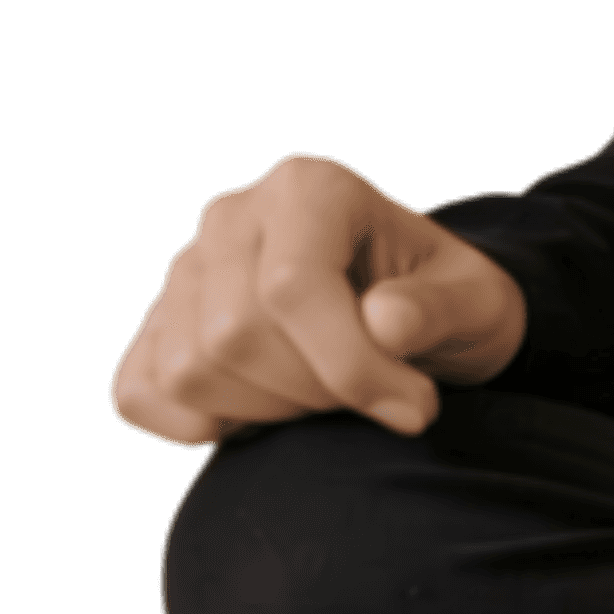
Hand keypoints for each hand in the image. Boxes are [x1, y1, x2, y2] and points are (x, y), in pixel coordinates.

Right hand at [110, 150, 530, 448]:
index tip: (415, 409)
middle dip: (314, 393)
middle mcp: (234, 217)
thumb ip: (438, 310)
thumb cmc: (444, 303)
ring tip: (327, 398)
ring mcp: (187, 272)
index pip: (291, 286)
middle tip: (375, 399)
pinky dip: (195, 426)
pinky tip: (262, 420)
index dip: (350, 366)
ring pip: (189, 370)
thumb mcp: (475, 303)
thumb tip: (385, 322)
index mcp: (310, 187)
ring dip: (267, 413)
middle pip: (233, 335)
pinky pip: (138, 392)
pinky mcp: (158, 327)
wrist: (407, 318)